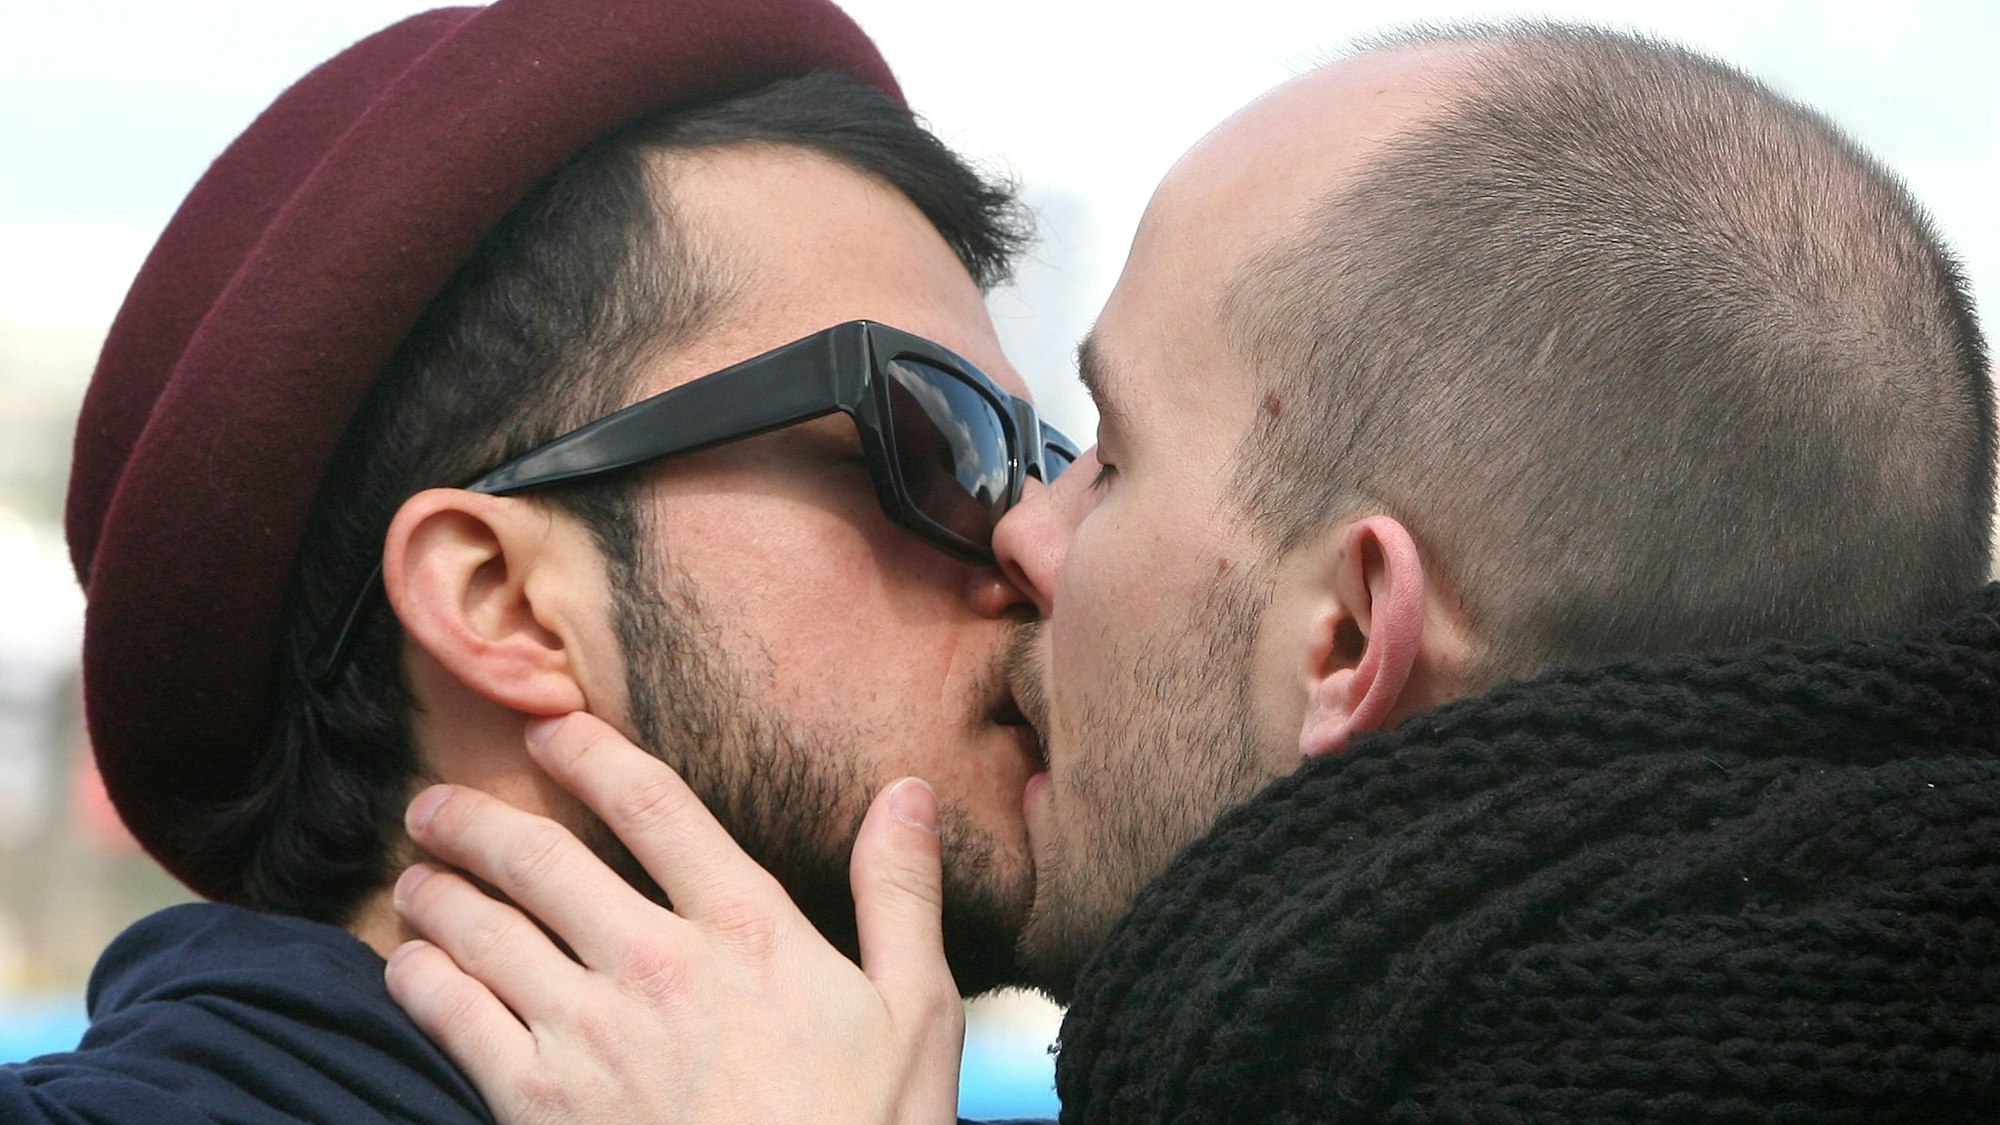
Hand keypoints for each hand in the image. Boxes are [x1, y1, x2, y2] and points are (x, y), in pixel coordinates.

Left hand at [382, 711, 963, 1124]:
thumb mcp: (916, 1011)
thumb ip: (901, 894)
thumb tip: (906, 793)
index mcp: (746, 928)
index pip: (653, 806)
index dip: (589, 753)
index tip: (548, 731)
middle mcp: (656, 965)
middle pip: (540, 859)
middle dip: (476, 821)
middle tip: (436, 806)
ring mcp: (590, 1038)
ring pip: (483, 932)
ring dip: (437, 893)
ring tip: (416, 877)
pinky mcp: (541, 1105)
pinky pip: (456, 1021)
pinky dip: (421, 981)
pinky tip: (410, 966)